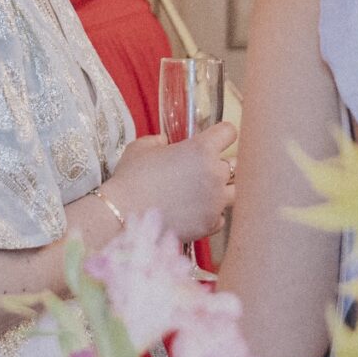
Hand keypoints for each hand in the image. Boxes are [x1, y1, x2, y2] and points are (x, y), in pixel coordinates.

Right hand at [104, 123, 238, 241]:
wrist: (123, 214)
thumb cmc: (131, 177)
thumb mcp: (141, 147)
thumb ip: (159, 141)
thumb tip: (165, 143)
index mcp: (201, 149)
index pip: (229, 132)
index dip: (221, 134)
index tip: (214, 140)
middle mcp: (215, 173)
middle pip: (234, 164)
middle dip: (218, 164)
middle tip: (199, 170)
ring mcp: (216, 201)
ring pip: (233, 191)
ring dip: (220, 190)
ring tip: (200, 193)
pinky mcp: (210, 224)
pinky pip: (221, 216)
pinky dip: (211, 214)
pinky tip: (194, 212)